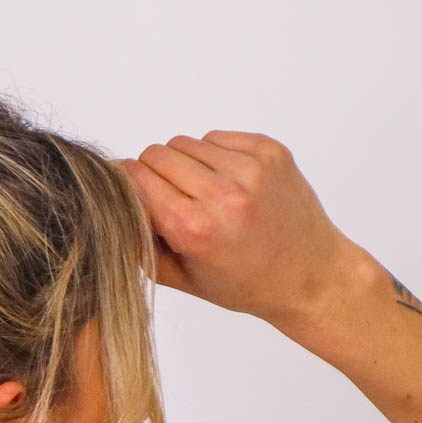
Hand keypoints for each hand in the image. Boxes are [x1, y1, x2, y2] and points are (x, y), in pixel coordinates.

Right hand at [118, 132, 358, 321]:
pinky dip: (214, 156)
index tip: (132, 197)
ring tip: (203, 195)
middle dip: (154, 174)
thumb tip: (111, 205)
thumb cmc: (246, 285)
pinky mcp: (270, 151)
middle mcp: (222, 195)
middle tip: (171, 200)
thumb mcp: (184, 280)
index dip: (127, 186)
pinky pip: (218, 137)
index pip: (135, 178)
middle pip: (157, 154)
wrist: (310, 277)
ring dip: (186, 163)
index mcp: (194, 229)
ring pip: (186, 142)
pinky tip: (229, 185)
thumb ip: (140, 244)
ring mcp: (250, 169)